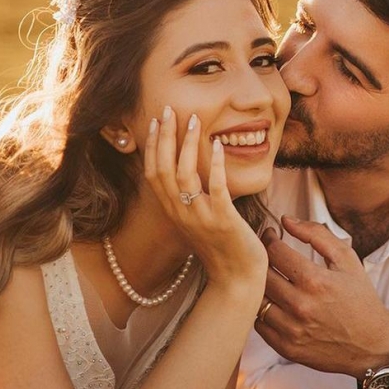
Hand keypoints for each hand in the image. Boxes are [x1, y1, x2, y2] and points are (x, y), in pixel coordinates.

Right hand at [144, 107, 266, 287]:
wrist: (236, 277)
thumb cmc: (219, 246)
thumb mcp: (195, 218)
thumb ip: (188, 196)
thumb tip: (186, 167)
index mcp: (172, 211)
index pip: (152, 173)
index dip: (152, 146)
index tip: (156, 122)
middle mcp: (180, 213)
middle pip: (163, 169)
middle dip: (165, 137)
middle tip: (169, 110)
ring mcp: (200, 217)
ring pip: (184, 175)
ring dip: (187, 144)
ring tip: (193, 120)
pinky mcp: (223, 220)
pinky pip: (215, 188)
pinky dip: (214, 164)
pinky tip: (217, 145)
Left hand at [254, 216, 388, 378]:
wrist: (372, 345)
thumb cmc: (360, 297)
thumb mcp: (347, 259)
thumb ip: (316, 234)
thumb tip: (286, 220)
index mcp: (315, 280)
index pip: (274, 251)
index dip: (269, 238)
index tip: (271, 235)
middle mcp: (300, 306)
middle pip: (261, 274)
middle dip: (261, 258)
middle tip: (267, 254)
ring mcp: (292, 330)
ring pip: (257, 299)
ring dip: (260, 285)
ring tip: (270, 278)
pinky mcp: (287, 347)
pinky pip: (259, 324)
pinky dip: (263, 310)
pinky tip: (275, 302)